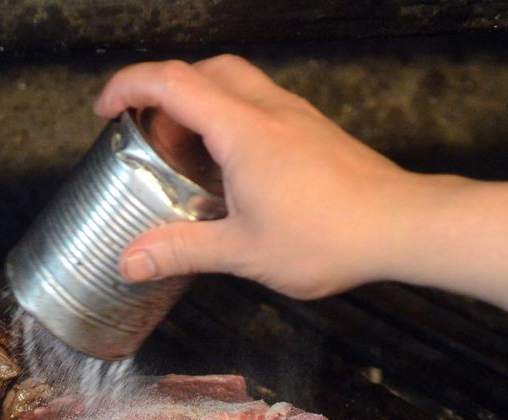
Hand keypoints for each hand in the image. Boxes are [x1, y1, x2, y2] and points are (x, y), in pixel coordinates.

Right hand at [94, 55, 433, 299]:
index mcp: (242, 129)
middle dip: (165, 91)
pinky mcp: (316, 131)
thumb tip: (130, 262)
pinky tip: (234, 168)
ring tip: (187, 152)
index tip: (105, 109)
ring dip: (202, 102)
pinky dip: (233, 119)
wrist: (402, 226)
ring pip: (237, 82)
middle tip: (148, 132)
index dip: (128, 86)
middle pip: (205, 70)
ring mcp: (297, 116)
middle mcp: (269, 109)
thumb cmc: (329, 236)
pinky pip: (263, 105)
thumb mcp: (244, 252)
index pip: (171, 82)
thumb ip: (182, 251)